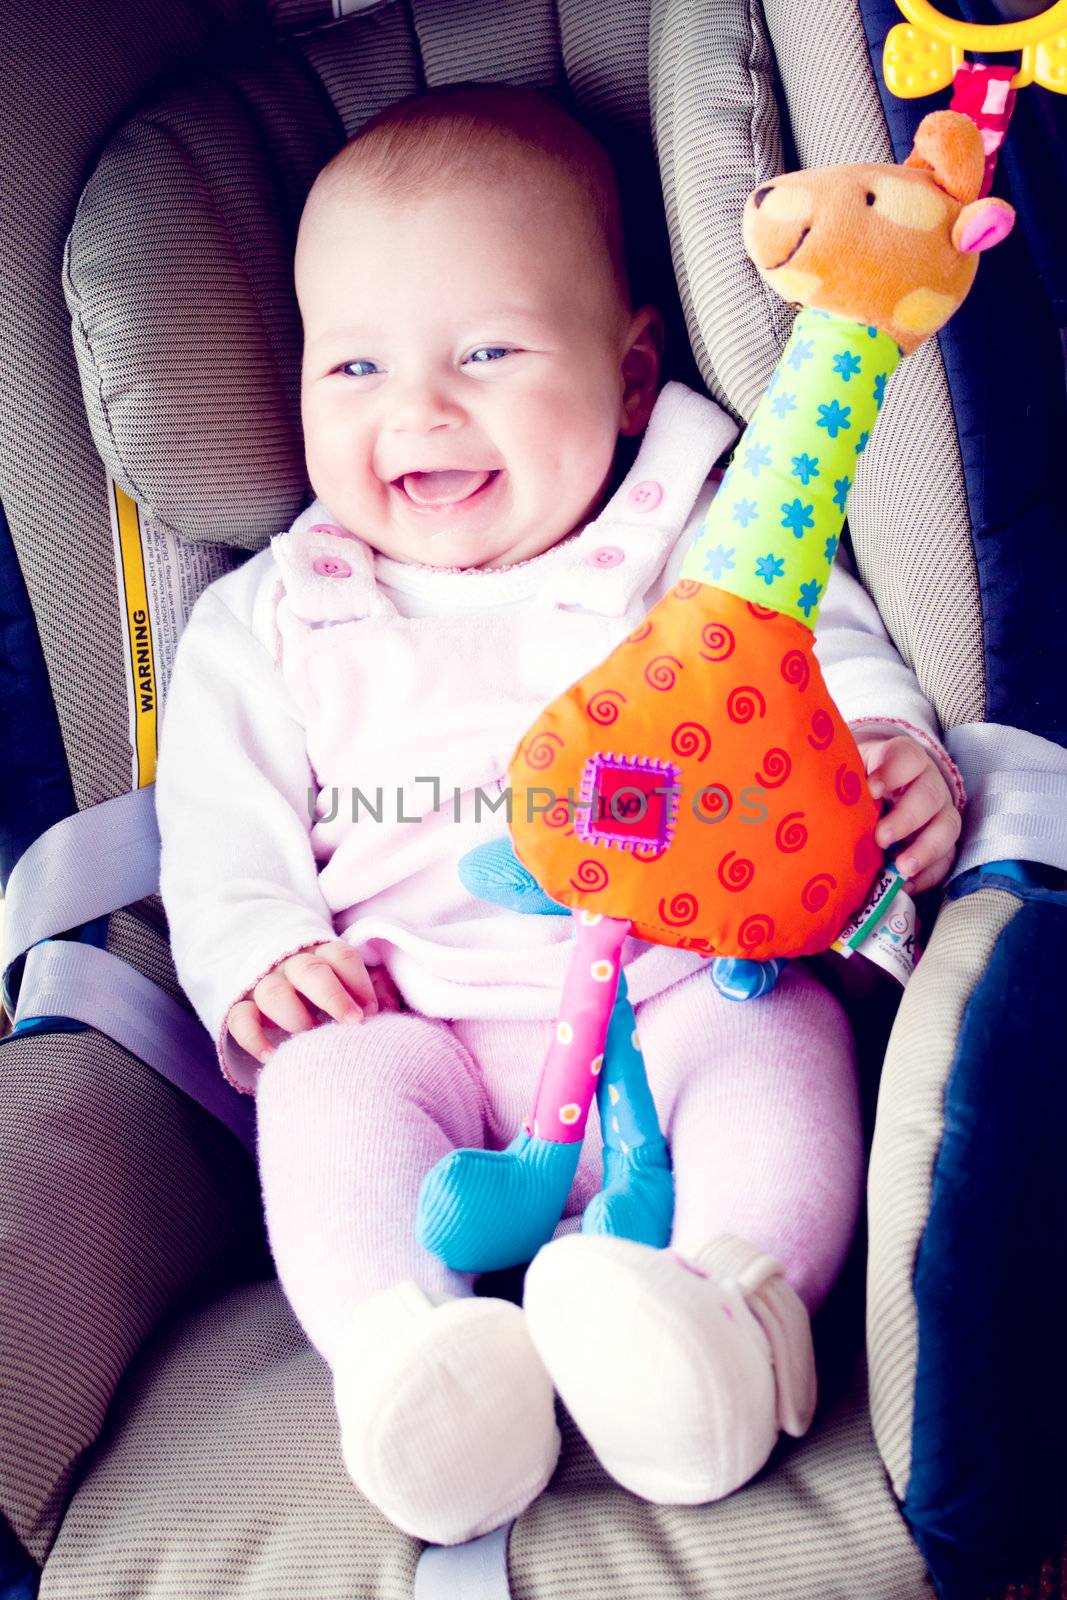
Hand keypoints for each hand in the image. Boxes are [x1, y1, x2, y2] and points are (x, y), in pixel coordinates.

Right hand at [226, 940, 383, 1063]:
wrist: (280, 982)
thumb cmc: (328, 991)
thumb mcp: (351, 984)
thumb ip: (375, 989)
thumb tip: (389, 1006)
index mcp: (323, 956)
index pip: (341, 957)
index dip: (358, 981)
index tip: (371, 1010)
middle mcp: (292, 965)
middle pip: (310, 972)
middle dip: (334, 997)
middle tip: (353, 1023)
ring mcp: (264, 985)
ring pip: (274, 993)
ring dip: (295, 1016)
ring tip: (311, 1039)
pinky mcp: (241, 1007)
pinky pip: (240, 1018)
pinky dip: (254, 1038)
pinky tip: (272, 1056)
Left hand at [855, 733, 961, 894]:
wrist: (879, 789)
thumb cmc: (861, 780)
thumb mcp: (852, 771)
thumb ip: (842, 781)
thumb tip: (813, 798)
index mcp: (904, 759)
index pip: (908, 757)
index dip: (893, 772)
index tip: (870, 789)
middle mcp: (928, 783)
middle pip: (929, 796)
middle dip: (906, 819)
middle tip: (880, 838)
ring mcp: (940, 812)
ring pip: (947, 827)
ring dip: (926, 850)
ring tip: (902, 868)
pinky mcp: (942, 841)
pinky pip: (946, 858)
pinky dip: (929, 874)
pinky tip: (907, 884)